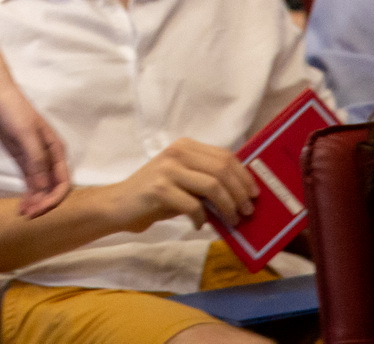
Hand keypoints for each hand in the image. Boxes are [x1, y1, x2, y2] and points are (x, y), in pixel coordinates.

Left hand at [0, 83, 71, 217]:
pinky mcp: (23, 160)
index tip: (39, 209)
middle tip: (27, 215)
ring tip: (22, 214)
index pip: (62, 182)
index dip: (53, 199)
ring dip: (35, 202)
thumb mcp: (26, 134)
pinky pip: (29, 182)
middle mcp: (50, 159)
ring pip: (40, 188)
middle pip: (52, 188)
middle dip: (43, 204)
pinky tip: (22, 205)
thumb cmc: (15, 111)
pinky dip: (28, 194)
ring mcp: (36, 161)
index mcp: (57, 152)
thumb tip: (43, 188)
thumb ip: (36, 160)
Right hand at [107, 138, 257, 232]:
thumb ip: (206, 178)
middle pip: (222, 170)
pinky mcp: (159, 189)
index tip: (254, 195)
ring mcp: (167, 170)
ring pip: (212, 186)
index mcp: (184, 146)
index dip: (244, 176)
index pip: (225, 156)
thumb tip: (242, 192)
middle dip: (240, 193)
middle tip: (246, 212)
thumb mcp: (183, 180)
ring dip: (227, 207)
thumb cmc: (156, 195)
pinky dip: (201, 219)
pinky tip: (198, 225)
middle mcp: (176, 153)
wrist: (120, 204)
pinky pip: (194, 206)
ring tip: (230, 221)